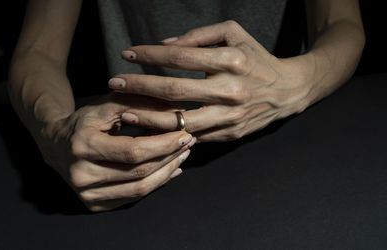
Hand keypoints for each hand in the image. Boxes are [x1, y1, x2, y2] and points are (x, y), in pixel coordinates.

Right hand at [35, 93, 194, 211]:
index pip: (133, 151)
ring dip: (167, 172)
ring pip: (139, 189)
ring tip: (182, 156)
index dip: (163, 145)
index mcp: (83, 146)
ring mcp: (87, 194)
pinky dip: (155, 184)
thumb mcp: (107, 106)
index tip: (185, 134)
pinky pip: (133, 198)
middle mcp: (81, 175)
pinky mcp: (94, 204)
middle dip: (170, 157)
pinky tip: (169, 171)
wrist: (55, 143)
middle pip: (139, 172)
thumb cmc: (85, 122)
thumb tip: (176, 114)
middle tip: (189, 143)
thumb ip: (139, 106)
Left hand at [109, 21, 313, 141]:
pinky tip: (149, 129)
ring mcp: (230, 117)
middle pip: (176, 91)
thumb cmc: (257, 59)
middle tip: (114, 83)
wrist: (288, 92)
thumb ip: (200, 35)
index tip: (127, 54)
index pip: (181, 57)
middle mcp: (231, 91)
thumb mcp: (235, 34)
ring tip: (124, 111)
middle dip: (140, 86)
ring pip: (180, 122)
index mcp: (232, 61)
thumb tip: (166, 44)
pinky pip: (192, 136)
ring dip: (148, 117)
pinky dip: (169, 134)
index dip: (150, 55)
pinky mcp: (229, 135)